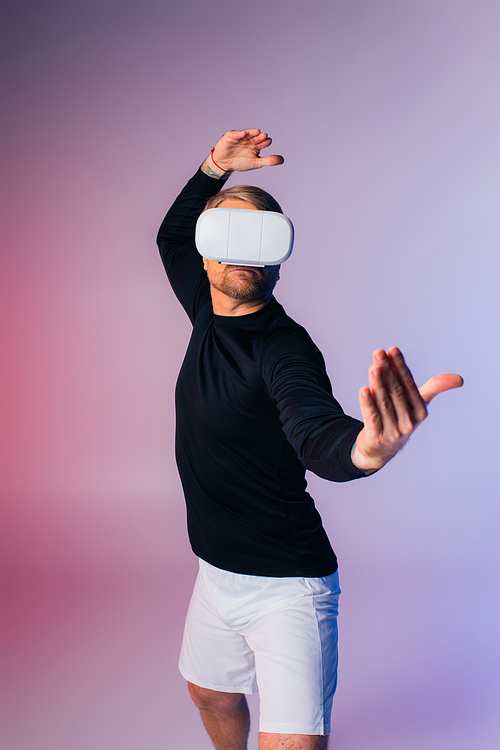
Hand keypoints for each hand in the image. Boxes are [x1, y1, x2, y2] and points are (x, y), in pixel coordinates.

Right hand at [201, 129, 283, 176]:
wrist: (224, 164)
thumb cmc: (240, 162)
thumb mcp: (255, 163)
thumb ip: (268, 161)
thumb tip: (282, 160)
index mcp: (256, 145)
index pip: (263, 142)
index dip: (265, 142)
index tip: (268, 141)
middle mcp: (249, 140)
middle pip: (256, 137)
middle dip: (260, 136)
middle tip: (264, 136)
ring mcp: (240, 138)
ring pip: (247, 134)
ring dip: (251, 132)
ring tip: (257, 131)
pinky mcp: (230, 137)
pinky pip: (235, 134)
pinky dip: (239, 134)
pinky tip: (243, 134)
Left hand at [351, 347, 462, 471]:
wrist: (381, 449)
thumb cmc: (401, 419)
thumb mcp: (418, 405)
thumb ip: (435, 388)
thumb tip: (460, 379)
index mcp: (420, 411)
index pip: (409, 385)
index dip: (400, 367)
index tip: (392, 349)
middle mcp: (408, 422)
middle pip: (396, 392)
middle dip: (387, 371)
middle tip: (378, 353)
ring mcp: (392, 431)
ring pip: (384, 403)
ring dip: (378, 383)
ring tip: (373, 367)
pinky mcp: (376, 437)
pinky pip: (372, 418)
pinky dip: (368, 403)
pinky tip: (363, 390)